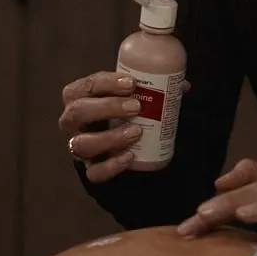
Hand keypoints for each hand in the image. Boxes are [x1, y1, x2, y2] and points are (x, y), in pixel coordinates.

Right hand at [58, 71, 188, 182]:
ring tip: (136, 132)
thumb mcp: (135, 96)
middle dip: (107, 107)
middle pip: (77, 112)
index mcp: (80, 98)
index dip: (105, 83)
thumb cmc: (127, 112)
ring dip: (109, 137)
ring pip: (80, 144)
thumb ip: (153, 87)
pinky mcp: (91, 168)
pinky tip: (130, 157)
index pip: (84, 87)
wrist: (128, 144)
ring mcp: (79, 147)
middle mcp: (75, 123)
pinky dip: (111, 166)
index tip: (132, 83)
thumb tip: (181, 85)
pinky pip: (94, 172)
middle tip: (136, 106)